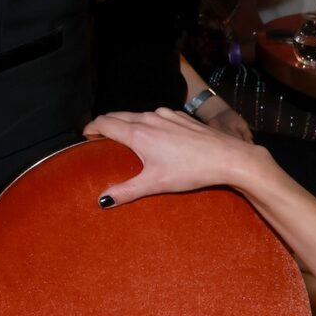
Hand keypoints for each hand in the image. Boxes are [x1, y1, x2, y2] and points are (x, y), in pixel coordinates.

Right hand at [85, 107, 265, 205]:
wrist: (230, 158)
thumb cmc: (191, 171)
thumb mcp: (156, 184)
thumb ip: (126, 191)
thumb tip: (102, 201)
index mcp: (138, 134)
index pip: (104, 123)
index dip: (91, 127)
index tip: (85, 136)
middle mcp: (148, 119)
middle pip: (118, 115)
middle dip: (106, 124)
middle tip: (100, 138)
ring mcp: (166, 115)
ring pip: (138, 114)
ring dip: (127, 123)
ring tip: (127, 138)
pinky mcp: (180, 116)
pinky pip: (156, 115)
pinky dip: (148, 122)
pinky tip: (156, 136)